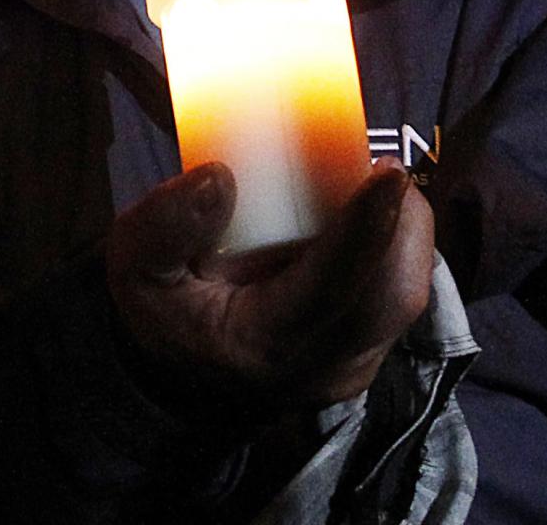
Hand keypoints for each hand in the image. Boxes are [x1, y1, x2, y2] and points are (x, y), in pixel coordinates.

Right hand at [106, 159, 433, 409]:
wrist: (190, 380)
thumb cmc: (169, 315)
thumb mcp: (138, 273)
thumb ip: (163, 229)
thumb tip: (218, 178)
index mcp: (267, 344)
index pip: (331, 290)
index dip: (365, 228)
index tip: (388, 172)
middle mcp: (327, 364)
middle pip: (394, 290)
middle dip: (399, 219)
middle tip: (377, 168)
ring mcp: (358, 364)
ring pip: (409, 289)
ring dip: (403, 229)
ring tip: (371, 187)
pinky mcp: (373, 351)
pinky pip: (403, 292)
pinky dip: (396, 246)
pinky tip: (370, 218)